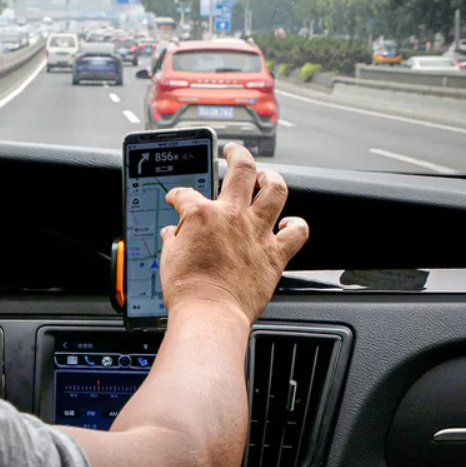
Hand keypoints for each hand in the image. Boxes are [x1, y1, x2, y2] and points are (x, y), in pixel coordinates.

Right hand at [159, 144, 308, 322]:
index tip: (177, 200)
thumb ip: (172, 240)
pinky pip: (297, 233)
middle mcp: (232, 215)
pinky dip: (296, 226)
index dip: (178, 196)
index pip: (185, 194)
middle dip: (236, 153)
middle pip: (241, 168)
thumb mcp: (168, 259)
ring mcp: (256, 232)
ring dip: (273, 179)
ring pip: (276, 190)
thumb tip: (170, 234)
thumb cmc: (188, 291)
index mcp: (201, 214)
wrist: (210, 315)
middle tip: (233, 152)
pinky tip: (289, 224)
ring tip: (267, 177)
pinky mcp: (274, 254)